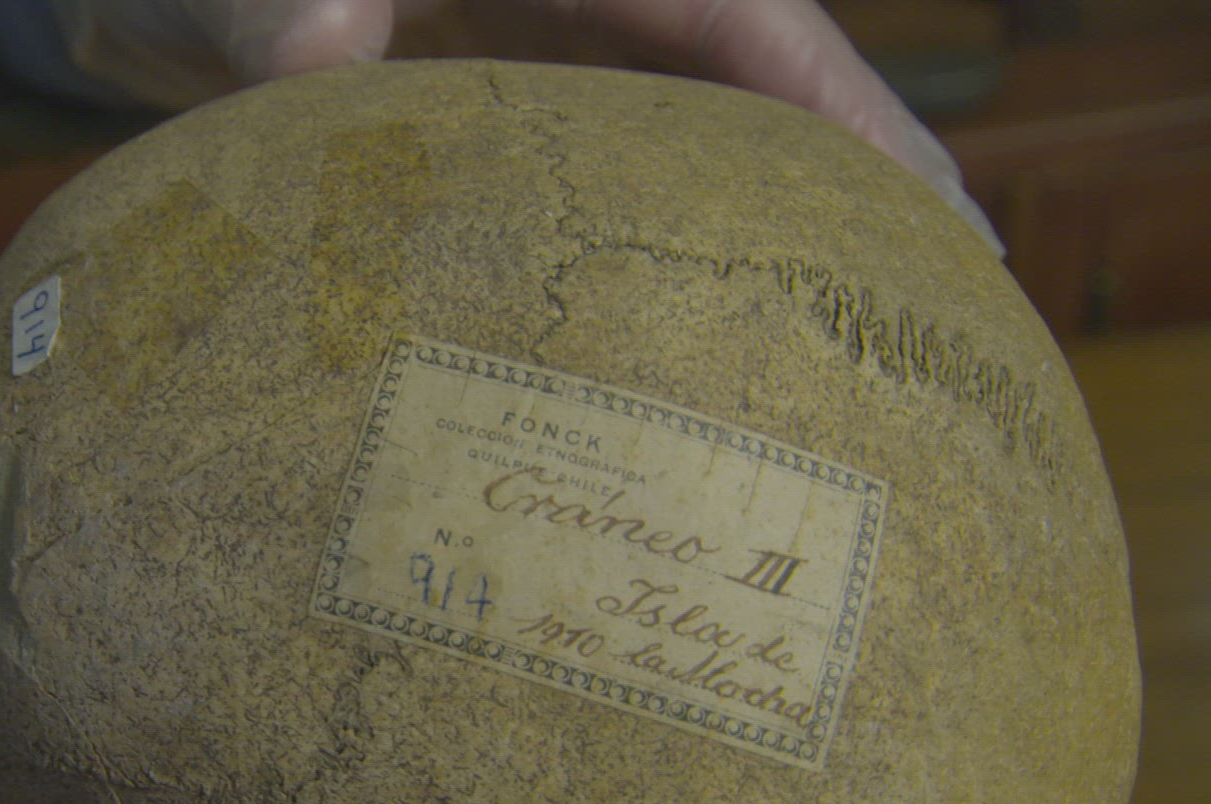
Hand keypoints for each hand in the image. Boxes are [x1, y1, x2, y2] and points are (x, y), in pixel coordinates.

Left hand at [0, 0, 1000, 251]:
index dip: (850, 120)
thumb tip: (325, 48)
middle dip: (847, 189)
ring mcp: (545, 60)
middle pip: (752, 93)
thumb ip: (280, 6)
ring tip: (846, 351)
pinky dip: (657, 251)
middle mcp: (579, 1)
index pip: (744, 22)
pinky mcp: (501, 117)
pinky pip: (607, 188)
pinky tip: (690, 337)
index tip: (936, 220)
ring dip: (764, 232)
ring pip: (691, 144)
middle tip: (942, 320)